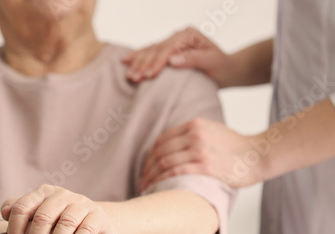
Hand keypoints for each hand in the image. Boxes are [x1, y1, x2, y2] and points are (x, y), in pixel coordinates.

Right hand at [123, 27, 237, 87]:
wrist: (226, 70)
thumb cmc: (221, 67)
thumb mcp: (212, 62)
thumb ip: (193, 60)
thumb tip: (172, 60)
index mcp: (188, 35)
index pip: (168, 49)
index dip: (157, 62)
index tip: (149, 76)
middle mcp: (178, 36)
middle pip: (156, 49)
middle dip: (144, 64)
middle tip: (134, 78)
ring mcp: (171, 42)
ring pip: (150, 51)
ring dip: (138, 63)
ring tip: (128, 75)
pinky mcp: (167, 51)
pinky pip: (149, 53)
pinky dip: (138, 58)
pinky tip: (126, 61)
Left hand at [139, 118, 263, 189]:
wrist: (259, 155)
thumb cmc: (237, 148)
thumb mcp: (212, 131)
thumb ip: (193, 135)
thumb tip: (173, 148)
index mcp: (194, 125)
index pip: (162, 140)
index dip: (150, 155)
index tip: (146, 167)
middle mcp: (195, 134)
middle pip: (160, 152)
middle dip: (147, 168)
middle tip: (142, 180)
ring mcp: (200, 149)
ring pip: (164, 162)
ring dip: (151, 176)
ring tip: (145, 187)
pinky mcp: (205, 165)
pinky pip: (175, 173)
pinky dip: (161, 181)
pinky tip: (156, 188)